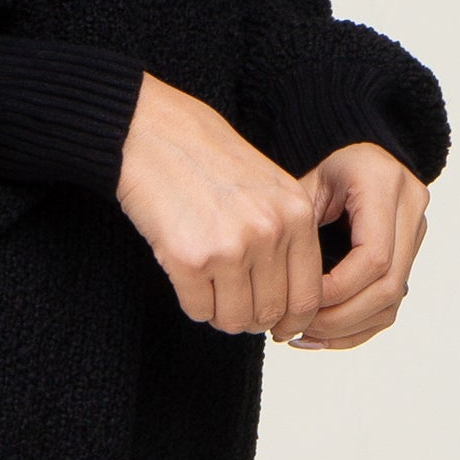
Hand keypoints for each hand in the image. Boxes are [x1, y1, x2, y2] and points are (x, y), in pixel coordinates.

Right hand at [115, 74, 325, 336]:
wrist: (150, 131)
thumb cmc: (204, 156)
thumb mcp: (266, 186)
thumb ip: (285, 235)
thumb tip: (290, 304)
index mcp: (296, 212)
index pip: (308, 296)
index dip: (291, 321)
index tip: (277, 327)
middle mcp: (270, 231)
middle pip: (270, 313)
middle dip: (251, 318)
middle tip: (233, 306)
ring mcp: (231, 247)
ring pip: (235, 320)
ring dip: (220, 314)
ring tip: (208, 289)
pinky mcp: (190, 259)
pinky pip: (198, 310)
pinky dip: (193, 304)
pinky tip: (186, 276)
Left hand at [275, 141, 430, 349]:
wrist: (358, 159)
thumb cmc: (323, 171)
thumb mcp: (305, 186)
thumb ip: (299, 230)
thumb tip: (287, 292)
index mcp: (384, 184)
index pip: (373, 256)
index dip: (339, 288)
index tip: (300, 301)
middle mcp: (411, 206)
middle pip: (389, 284)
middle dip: (342, 315)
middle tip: (299, 327)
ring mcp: (418, 232)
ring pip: (393, 300)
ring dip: (348, 326)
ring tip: (305, 335)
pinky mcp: (413, 254)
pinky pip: (392, 303)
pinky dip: (358, 326)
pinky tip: (323, 335)